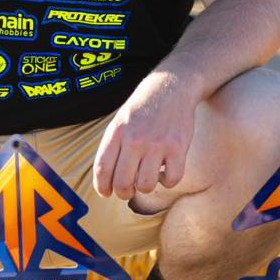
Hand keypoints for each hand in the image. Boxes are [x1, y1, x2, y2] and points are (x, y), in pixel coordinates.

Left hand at [93, 69, 200, 205]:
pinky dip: (168, 181)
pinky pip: (171, 180)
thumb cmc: (143, 107)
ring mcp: (157, 144)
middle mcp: (135, 139)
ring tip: (147, 176)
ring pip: (146, 185)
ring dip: (145, 187)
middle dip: (124, 193)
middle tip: (128, 190)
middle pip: (123, 183)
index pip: (102, 169)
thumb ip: (113, 147)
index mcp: (117, 132)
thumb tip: (108, 181)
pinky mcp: (178, 148)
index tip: (106, 193)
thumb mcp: (120, 121)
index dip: (102, 187)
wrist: (172, 86)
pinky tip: (166, 171)